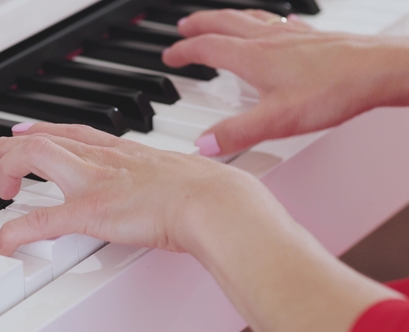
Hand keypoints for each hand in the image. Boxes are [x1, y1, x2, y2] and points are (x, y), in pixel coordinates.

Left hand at [0, 122, 271, 255]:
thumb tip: (173, 193)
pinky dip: (17, 231)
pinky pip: (42, 219)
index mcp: (121, 152)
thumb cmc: (205, 191)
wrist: (215, 201)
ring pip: (35, 156)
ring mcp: (94, 181)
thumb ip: (164, 181)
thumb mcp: (176, 176)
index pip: (71, 132)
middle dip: (7, 142)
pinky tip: (3, 243)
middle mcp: (102, 159)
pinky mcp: (92, 211)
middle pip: (43, 137)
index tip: (24, 131)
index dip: (43, 130)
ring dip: (5, 167)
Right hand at [163, 9, 408, 155]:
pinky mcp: (309, 37)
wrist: (377, 71)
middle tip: (183, 27)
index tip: (170, 56)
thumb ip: (237, 133)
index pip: (207, 48)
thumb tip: (203, 145)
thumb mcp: (277, 121)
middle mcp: (267, 40)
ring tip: (216, 21)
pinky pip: (275, 21)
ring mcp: (289, 35)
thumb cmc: (333, 91)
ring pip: (248, 18)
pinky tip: (269, 26)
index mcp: (253, 57)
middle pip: (223, 23)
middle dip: (198, 24)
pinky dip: (259, 20)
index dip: (183, 51)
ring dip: (225, 18)